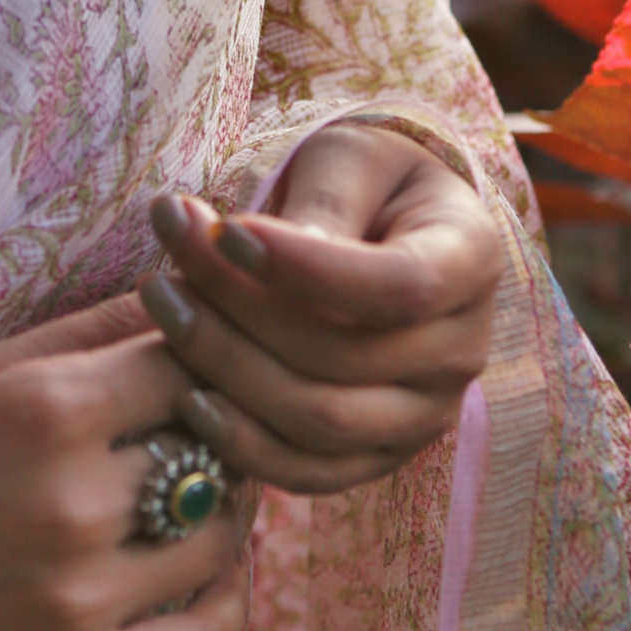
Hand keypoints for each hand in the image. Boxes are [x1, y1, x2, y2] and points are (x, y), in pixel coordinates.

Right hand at [0, 296, 251, 630]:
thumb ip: (87, 333)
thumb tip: (189, 291)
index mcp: (48, 410)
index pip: (192, 364)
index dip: (202, 358)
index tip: (191, 364)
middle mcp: (76, 504)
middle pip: (215, 448)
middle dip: (215, 430)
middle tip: (199, 426)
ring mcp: (80, 599)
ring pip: (220, 538)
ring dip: (223, 507)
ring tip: (197, 490)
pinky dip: (225, 600)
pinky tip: (209, 570)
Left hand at [137, 122, 503, 492]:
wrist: (382, 228)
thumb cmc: (363, 180)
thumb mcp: (351, 158)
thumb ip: (323, 201)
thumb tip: (271, 250)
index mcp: (469, 261)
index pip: (401, 287)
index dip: (308, 268)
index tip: (225, 229)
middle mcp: (460, 351)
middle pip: (344, 359)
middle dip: (237, 309)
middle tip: (163, 260)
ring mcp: (424, 415)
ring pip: (319, 421)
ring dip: (224, 368)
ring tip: (161, 304)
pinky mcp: (378, 455)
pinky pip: (309, 472)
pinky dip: (242, 443)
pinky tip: (185, 393)